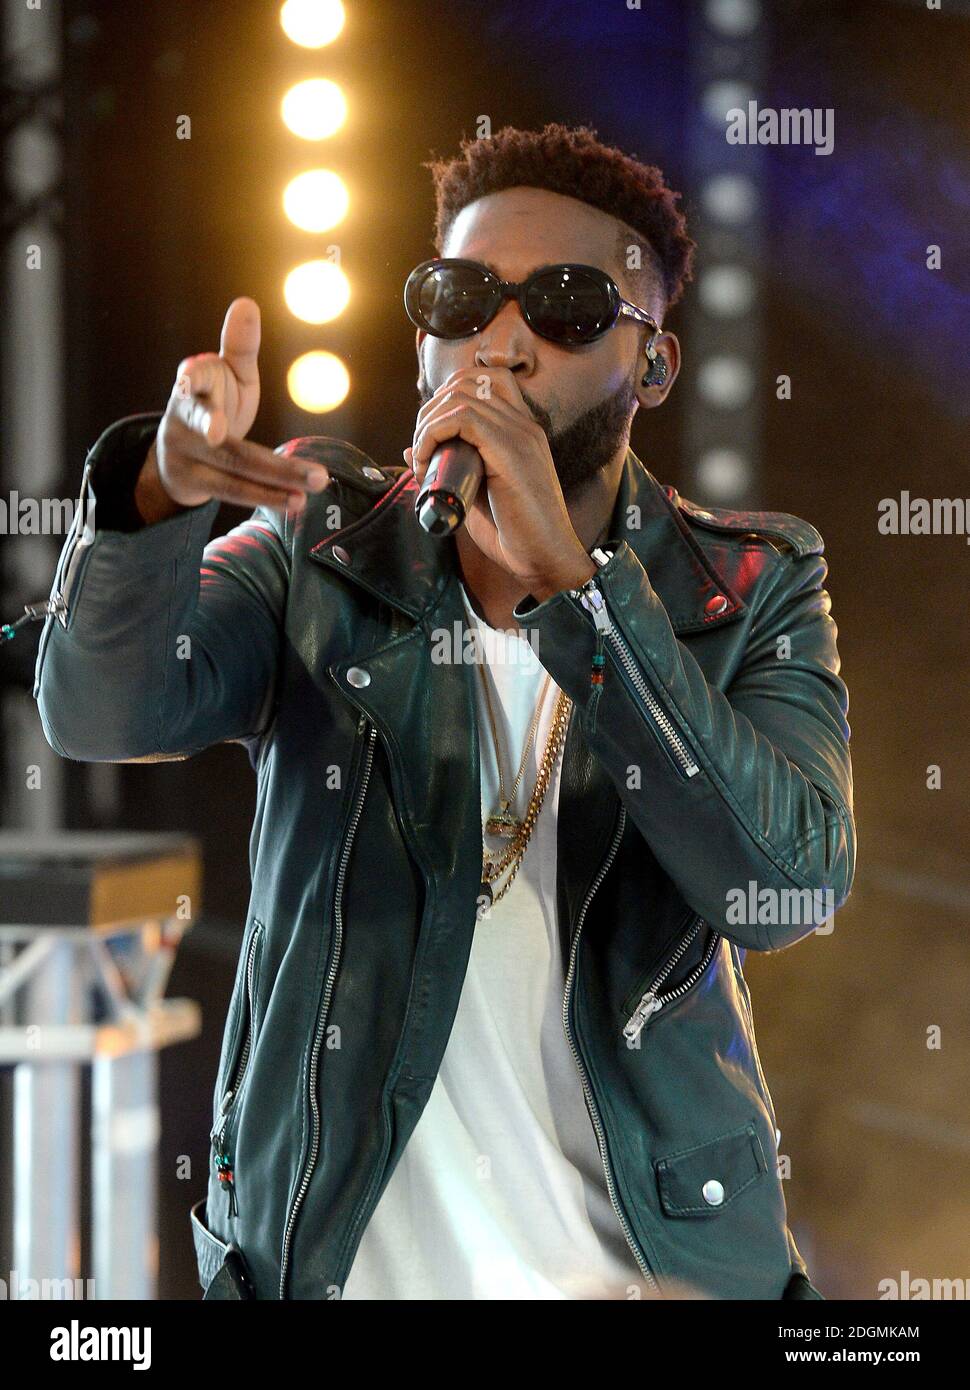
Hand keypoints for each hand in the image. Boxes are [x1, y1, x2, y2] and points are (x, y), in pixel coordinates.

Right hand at [141, 298, 330, 521]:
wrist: (178, 456)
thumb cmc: (211, 402)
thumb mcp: (224, 375)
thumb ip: (238, 347)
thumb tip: (246, 302)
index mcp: (192, 385)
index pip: (193, 378)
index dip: (191, 376)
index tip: (188, 374)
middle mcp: (183, 419)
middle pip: (212, 426)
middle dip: (226, 428)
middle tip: (226, 429)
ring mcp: (187, 454)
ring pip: (232, 465)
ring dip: (276, 476)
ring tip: (315, 481)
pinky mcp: (196, 483)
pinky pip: (233, 491)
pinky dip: (268, 496)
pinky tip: (297, 501)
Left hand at [405, 366, 594, 598]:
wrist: (546, 559)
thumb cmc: (515, 535)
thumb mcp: (475, 494)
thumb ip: (452, 468)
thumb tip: (412, 449)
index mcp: (521, 430)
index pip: (486, 379)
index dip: (449, 397)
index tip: (431, 434)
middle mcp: (524, 424)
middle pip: (466, 382)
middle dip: (431, 410)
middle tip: (421, 449)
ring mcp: (520, 435)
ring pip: (460, 397)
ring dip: (428, 424)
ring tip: (422, 458)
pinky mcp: (511, 451)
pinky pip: (462, 419)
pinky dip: (433, 434)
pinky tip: (426, 461)